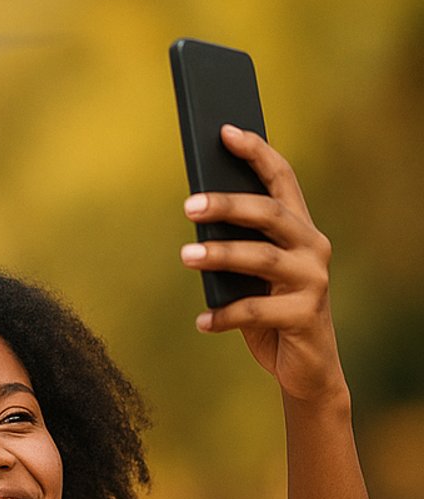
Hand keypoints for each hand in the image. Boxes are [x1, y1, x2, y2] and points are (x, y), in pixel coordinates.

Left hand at [181, 125, 343, 403]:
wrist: (306, 367)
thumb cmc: (270, 312)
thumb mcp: (251, 275)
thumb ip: (235, 247)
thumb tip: (196, 217)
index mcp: (300, 229)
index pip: (282, 180)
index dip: (256, 153)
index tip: (225, 131)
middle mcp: (312, 247)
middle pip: (270, 214)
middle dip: (229, 204)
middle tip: (188, 205)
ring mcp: (313, 281)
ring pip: (263, 258)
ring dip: (221, 256)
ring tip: (185, 257)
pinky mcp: (305, 316)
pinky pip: (256, 312)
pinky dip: (225, 316)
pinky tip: (202, 322)